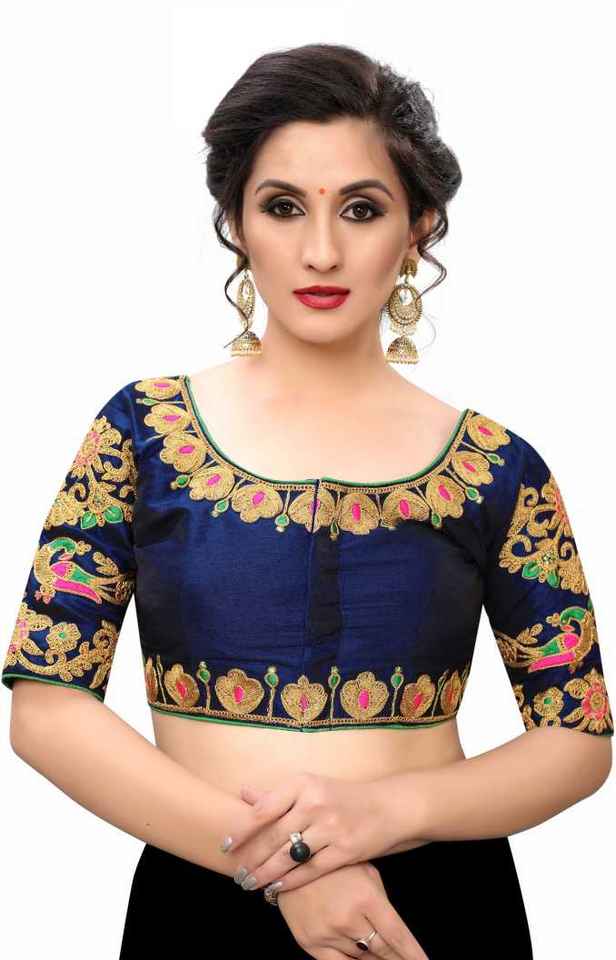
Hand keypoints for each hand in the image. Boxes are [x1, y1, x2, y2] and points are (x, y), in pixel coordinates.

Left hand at [220, 772, 418, 893]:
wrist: (387, 807)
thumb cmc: (342, 797)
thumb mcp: (311, 786)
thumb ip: (278, 793)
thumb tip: (244, 792)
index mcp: (304, 783)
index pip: (264, 809)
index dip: (242, 830)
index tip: (225, 845)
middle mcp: (315, 803)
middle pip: (274, 837)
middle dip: (251, 858)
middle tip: (236, 873)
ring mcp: (331, 827)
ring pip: (289, 856)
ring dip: (266, 873)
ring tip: (250, 884)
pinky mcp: (344, 850)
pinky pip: (310, 870)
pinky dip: (290, 881)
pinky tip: (276, 888)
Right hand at [276, 861, 428, 959]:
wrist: (288, 858)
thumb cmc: (333, 861)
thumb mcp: (365, 871)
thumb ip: (381, 902)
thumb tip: (395, 935)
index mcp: (367, 897)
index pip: (398, 938)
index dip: (414, 955)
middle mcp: (348, 919)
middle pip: (381, 952)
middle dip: (396, 958)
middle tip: (403, 958)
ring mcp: (327, 933)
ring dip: (372, 958)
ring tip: (377, 951)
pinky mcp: (308, 943)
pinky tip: (358, 958)